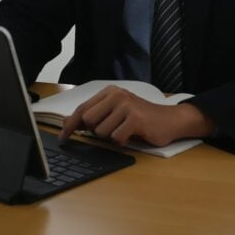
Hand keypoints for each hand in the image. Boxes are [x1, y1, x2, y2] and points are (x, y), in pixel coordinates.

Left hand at [57, 85, 214, 146]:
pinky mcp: (135, 119)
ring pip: (101, 131)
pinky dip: (122, 142)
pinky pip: (116, 138)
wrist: (171, 120)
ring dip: (111, 137)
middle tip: (111, 130)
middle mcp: (116, 95)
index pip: (83, 108)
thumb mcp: (116, 112)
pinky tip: (132, 135)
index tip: (63, 136)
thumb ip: (95, 115)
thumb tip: (68, 122)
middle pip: (88, 120)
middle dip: (95, 131)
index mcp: (110, 92)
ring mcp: (126, 106)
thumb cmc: (141, 118)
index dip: (70, 123)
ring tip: (125, 130)